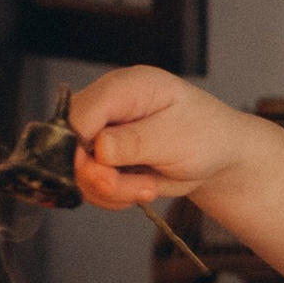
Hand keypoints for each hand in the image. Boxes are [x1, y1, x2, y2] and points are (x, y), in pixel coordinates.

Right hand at [69, 68, 255, 207]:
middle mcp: (105, 105)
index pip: (79, 113)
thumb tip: (98, 148)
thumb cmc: (204, 134)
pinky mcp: (100, 156)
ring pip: (77, 171)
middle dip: (100, 176)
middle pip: (68, 144)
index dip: (81, 147)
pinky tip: (140, 189)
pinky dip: (112, 196)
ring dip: (112, 190)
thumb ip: (135, 142)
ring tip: (149, 187)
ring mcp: (99, 131)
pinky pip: (89, 184)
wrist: (215, 154)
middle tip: (141, 189)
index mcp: (124, 86)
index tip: (108, 172)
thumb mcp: (176, 137)